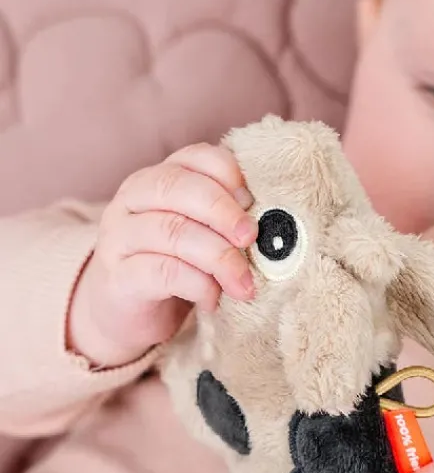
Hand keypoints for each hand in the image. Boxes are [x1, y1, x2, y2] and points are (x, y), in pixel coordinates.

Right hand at [67, 143, 257, 366]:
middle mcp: (133, 200)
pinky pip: (162, 271)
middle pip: (177, 187)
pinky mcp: (119, 277)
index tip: (253, 201)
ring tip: (244, 284)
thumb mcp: (203, 236)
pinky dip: (198, 285)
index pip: (195, 157)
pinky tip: (213, 300)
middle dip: (223, 212)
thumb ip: (228, 222)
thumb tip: (274, 223)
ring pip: (173, 232)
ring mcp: (120, 237)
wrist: (128, 315)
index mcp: (159, 179)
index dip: (228, 174)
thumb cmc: (177, 269)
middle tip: (250, 239)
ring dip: (219, 258)